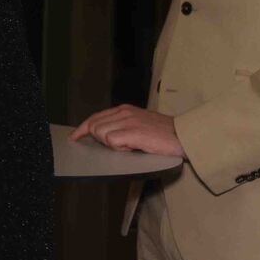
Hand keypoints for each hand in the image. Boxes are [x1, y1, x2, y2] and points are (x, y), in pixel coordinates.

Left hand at [70, 105, 184, 157]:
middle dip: (101, 140)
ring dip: (112, 145)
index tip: (74, 138)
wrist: (185, 136)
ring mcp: (128, 121)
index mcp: (123, 110)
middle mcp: (123, 113)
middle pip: (94, 127)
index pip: (94, 118)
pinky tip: (133, 148)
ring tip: (130, 146)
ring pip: (101, 135)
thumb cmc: (165, 134)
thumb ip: (121, 126)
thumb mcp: (139, 124)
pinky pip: (112, 142)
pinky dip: (120, 149)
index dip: (82, 129)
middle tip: (121, 146)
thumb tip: (103, 135)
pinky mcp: (133, 132)